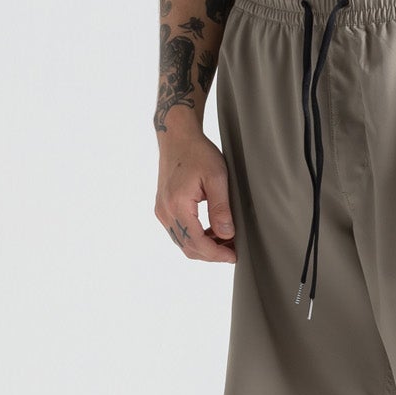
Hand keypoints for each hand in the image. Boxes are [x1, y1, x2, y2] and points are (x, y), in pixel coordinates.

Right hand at [155, 127, 235, 262]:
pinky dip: (195, 237)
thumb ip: (221, 208)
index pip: (196, 242)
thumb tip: (227, 235)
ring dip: (204, 246)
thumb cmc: (198, 152)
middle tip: (233, 251)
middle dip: (212, 254)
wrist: (177, 138)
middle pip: (188, 247)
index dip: (216, 254)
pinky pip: (179, 232)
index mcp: (178, 205)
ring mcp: (162, 211)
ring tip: (227, 241)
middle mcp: (165, 211)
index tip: (233, 256)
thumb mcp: (217, 177)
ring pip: (182, 242)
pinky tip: (213, 231)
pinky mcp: (163, 208)